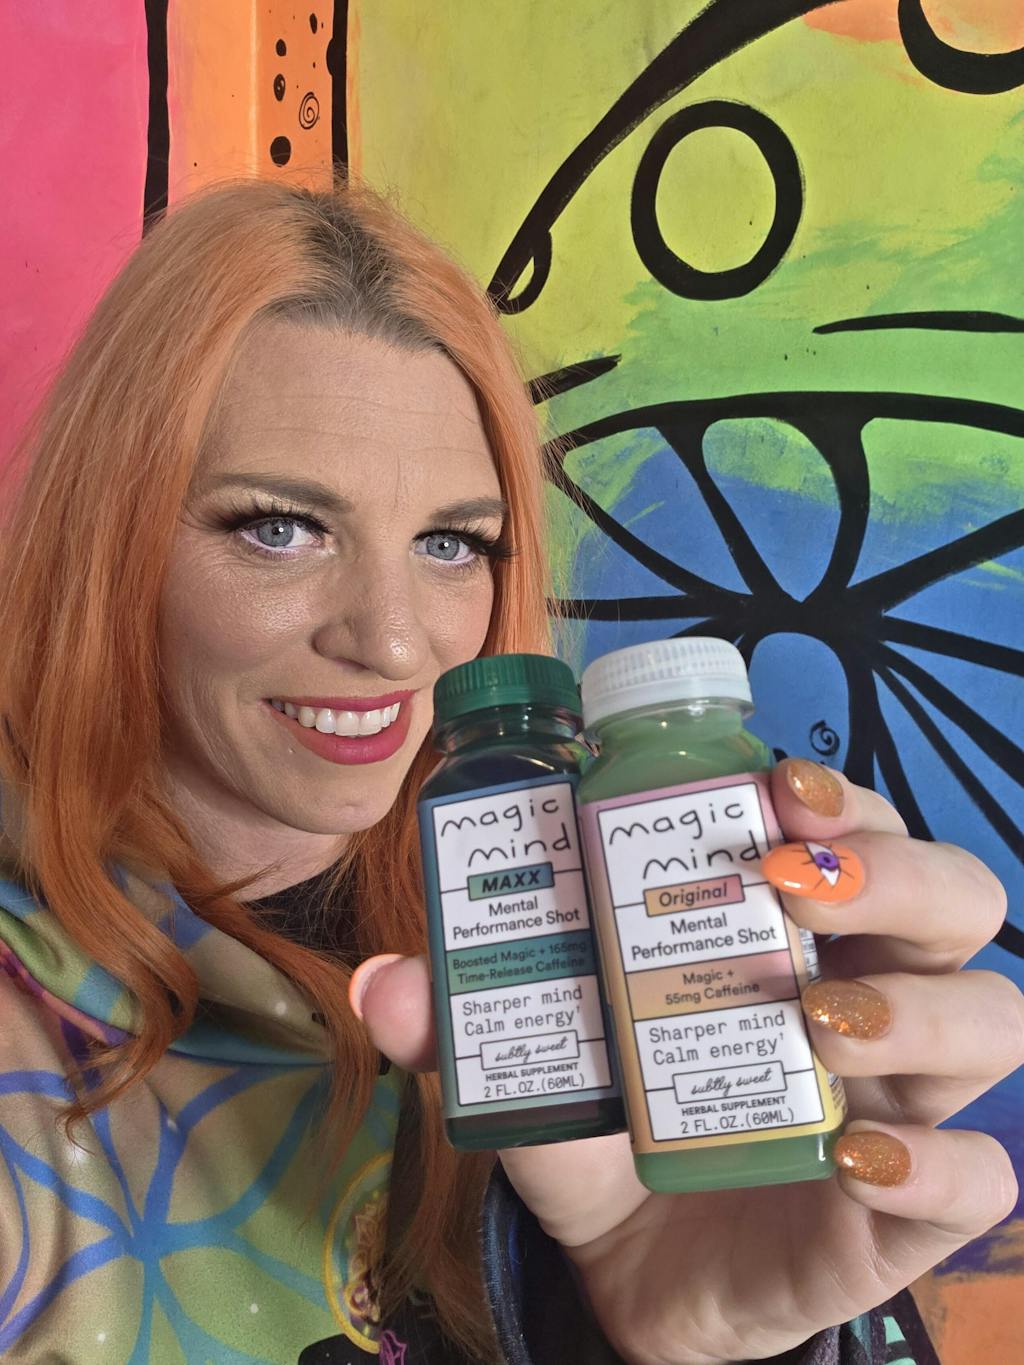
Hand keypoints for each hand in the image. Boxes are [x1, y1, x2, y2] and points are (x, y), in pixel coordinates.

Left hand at [351, 761, 1022, 1364]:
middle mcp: (868, 988)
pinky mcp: (907, 1207)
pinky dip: (932, 1162)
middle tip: (792, 883)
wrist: (633, 1275)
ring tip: (820, 1020)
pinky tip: (851, 1160)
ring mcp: (902, 1096)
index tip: (774, 782)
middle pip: (955, 895)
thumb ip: (466, 1019)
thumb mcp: (533, 1067)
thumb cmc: (608, 1132)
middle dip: (893, 868)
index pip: (854, 827)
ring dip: (920, 1004)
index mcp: (790, 928)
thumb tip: (386, 981)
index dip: (835, 793)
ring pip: (993, 1015)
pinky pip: (979, 1174)